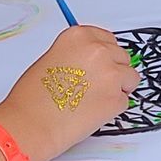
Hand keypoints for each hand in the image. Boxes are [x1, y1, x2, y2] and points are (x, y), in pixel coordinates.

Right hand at [0, 24, 134, 160]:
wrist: (31, 124)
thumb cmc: (32, 97)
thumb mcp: (51, 60)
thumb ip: (76, 56)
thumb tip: (93, 63)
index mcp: (79, 37)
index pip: (107, 38)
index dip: (104, 54)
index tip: (99, 64)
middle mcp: (98, 50)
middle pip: (122, 56)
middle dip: (113, 71)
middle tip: (94, 86)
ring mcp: (111, 74)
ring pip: (130, 78)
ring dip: (118, 88)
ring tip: (93, 100)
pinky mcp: (117, 99)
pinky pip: (124, 100)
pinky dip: (113, 108)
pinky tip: (91, 112)